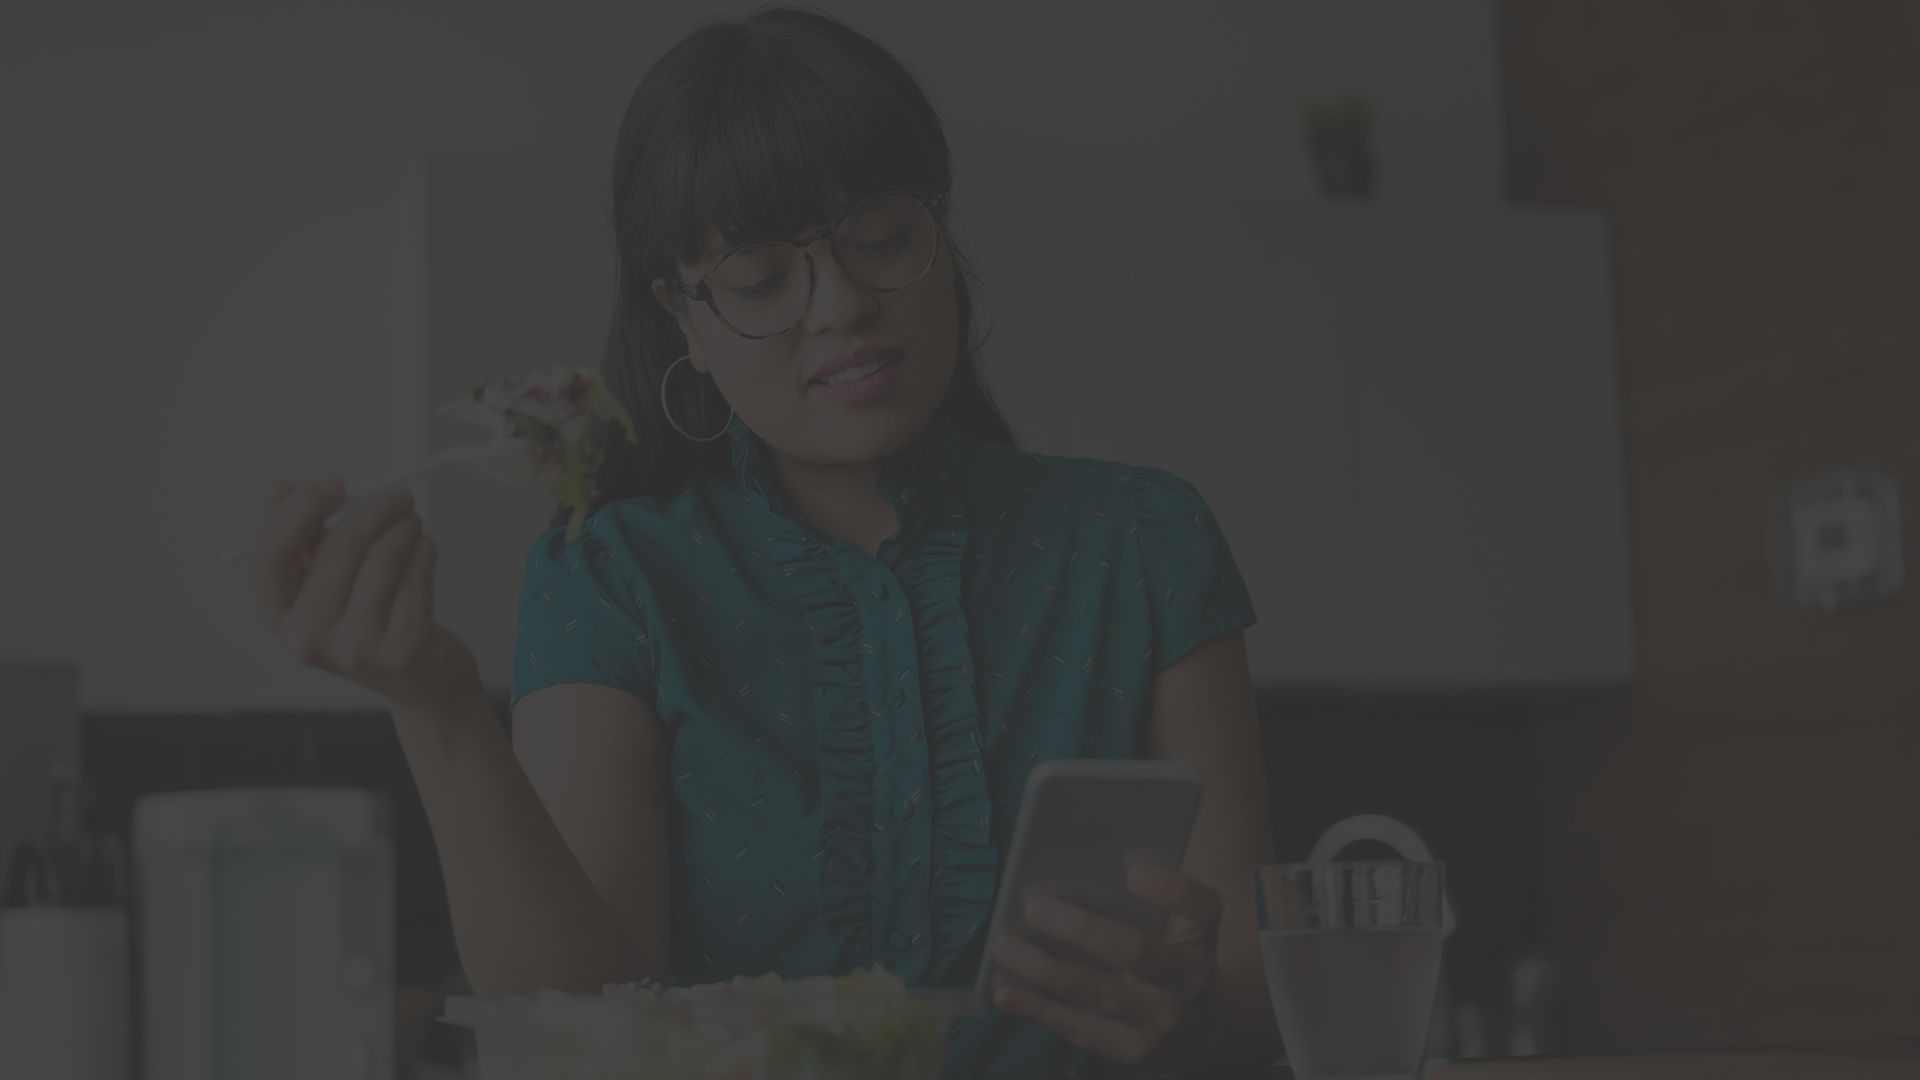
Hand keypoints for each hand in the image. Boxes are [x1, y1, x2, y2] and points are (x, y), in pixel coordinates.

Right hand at [253, 479, 479, 711]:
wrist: (420, 682)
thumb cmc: (370, 621)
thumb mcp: (326, 582)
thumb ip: (300, 536)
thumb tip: (275, 486)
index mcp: (280, 616)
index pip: (273, 553)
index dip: (302, 509)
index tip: (335, 484)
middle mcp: (309, 639)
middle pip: (339, 548)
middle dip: (376, 508)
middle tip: (400, 496)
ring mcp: (356, 649)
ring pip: (385, 557)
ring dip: (406, 527)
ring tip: (413, 524)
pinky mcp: (402, 650)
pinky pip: (418, 576)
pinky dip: (426, 552)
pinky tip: (425, 553)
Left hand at [990, 864, 1222, 1070]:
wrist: (1196, 1028)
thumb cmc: (1170, 955)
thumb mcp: (1178, 924)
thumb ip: (1150, 895)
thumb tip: (1098, 862)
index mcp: (1200, 935)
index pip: (1200, 907)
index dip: (1170, 890)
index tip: (1132, 872)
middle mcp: (1189, 981)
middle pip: (1138, 953)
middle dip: (1083, 929)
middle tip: (1034, 905)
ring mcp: (1158, 1022)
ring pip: (1097, 993)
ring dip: (1045, 970)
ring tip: (1005, 946)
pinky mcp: (1128, 1050)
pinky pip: (1077, 1027)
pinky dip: (1036, 1007)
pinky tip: (1005, 989)